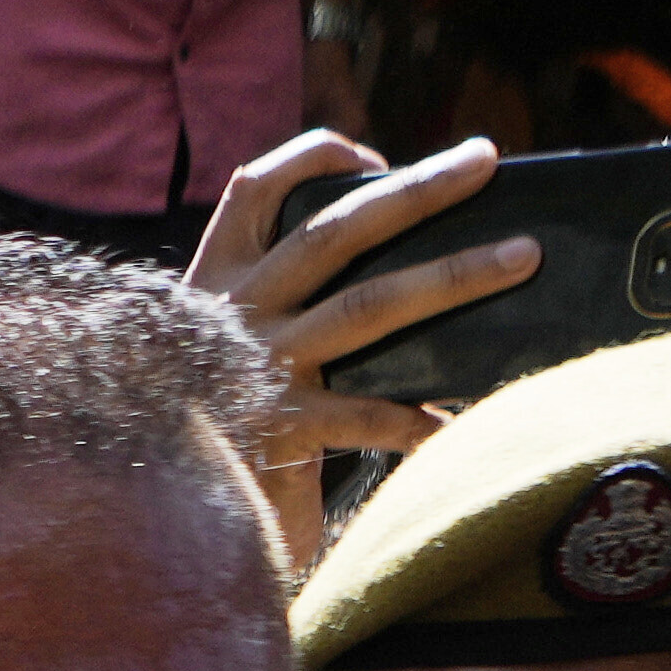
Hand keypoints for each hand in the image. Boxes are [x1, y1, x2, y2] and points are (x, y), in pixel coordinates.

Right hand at [197, 129, 537, 557]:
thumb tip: (383, 260)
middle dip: (417, 190)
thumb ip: (273, 302)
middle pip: (335, 232)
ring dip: (453, 276)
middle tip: (484, 159)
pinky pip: (368, 415)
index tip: (374, 155)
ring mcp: (259, 367)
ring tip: (522, 256)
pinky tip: (459, 422)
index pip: (255, 187)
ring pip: (368, 306)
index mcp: (214, 279)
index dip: (315, 159)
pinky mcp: (281, 430)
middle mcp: (234, 312)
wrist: (148, 514)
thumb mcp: (215, 347)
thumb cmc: (207, 423)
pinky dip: (417, 418)